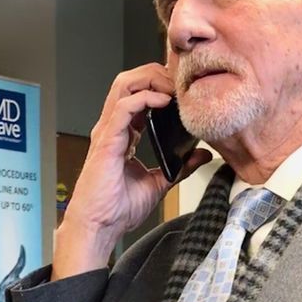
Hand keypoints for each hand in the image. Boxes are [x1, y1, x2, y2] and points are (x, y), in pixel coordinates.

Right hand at [53, 63, 210, 278]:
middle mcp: (113, 128)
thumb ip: (179, 167)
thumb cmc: (117, 209)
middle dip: (156, 74)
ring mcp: (107, 131)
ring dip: (151, 80)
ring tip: (173, 88)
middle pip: (130, 81)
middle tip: (181, 83)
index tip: (183, 90)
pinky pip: (123, 107)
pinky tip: (163, 102)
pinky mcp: (106, 140)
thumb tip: (201, 155)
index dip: (160, 86)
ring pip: (124, 85)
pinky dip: (144, 98)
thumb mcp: (159, 183)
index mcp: (123, 134)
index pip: (139, 95)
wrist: (99, 226)